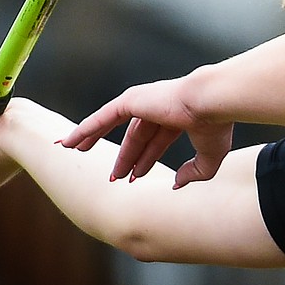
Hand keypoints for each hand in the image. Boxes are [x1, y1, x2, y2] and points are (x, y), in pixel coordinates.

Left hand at [58, 79, 232, 189]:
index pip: (157, 141)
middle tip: (114, 178)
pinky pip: (102, 118)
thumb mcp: (209, 157)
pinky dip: (85, 129)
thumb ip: (195, 172)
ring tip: (76, 152)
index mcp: (178, 116)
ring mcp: (143, 101)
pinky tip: (69, 141)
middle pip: (135, 137)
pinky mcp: (130, 100)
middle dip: (125, 158)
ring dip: (93, 137)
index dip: (145, 161)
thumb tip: (176, 184)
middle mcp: (159, 106)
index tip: (135, 179)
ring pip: (111, 123)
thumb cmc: (215, 126)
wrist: (210, 104)